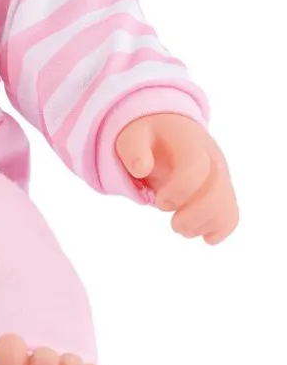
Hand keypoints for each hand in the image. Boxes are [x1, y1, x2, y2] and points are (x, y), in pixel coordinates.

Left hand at [115, 114, 237, 244]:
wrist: (169, 127)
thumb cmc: (149, 135)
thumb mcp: (133, 135)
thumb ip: (133, 150)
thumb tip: (141, 169)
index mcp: (190, 142)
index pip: (197, 167)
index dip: (180, 190)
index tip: (160, 201)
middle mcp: (211, 158)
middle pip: (218, 191)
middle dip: (195, 216)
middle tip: (174, 224)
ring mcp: (220, 174)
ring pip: (227, 205)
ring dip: (206, 225)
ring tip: (182, 229)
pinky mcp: (222, 189)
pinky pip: (232, 211)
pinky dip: (222, 228)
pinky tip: (205, 237)